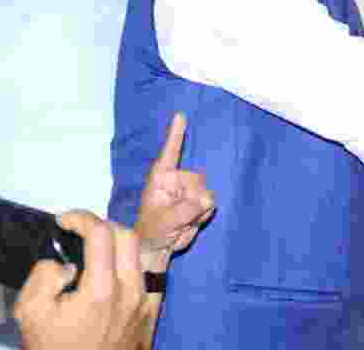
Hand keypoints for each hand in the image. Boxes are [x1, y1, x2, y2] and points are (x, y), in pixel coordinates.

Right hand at [14, 211, 148, 349]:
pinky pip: (147, 275)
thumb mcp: (30, 315)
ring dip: (117, 243)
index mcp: (101, 289)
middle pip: (127, 235)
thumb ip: (43, 277)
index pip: (100, 232)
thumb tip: (63, 261)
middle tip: (79, 233)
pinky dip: (130, 265)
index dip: (80, 217)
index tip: (63, 221)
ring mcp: (145, 301)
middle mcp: (130, 290)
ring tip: (94, 252)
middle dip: (102, 225)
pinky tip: (112, 273)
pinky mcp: (152, 312)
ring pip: (140, 254)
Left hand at [134, 114, 214, 272]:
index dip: (176, 134)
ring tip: (182, 222)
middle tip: (180, 219)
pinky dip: (203, 215)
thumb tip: (206, 200)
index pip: (170, 153)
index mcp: (161, 178)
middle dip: (194, 199)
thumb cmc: (152, 232)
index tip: (180, 115)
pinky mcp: (199, 200)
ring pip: (207, 193)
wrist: (158, 247)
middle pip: (198, 179)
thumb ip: (184, 210)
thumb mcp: (164, 222)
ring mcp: (188, 189)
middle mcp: (176, 179)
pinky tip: (190, 222)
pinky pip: (211, 204)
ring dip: (199, 210)